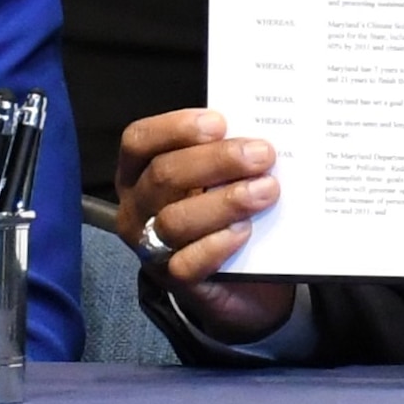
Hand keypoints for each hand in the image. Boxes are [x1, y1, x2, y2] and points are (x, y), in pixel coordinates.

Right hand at [111, 107, 293, 344]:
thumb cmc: (223, 211)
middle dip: (217, 161)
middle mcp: (137, 207)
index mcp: (139, 172)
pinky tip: (245, 231)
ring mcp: (151, 246)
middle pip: (164, 175)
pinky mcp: (173, 280)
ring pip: (175, 220)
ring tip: (266, 191)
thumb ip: (226, 155)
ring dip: (225, 201)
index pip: (138, 141)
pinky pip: (187, 263)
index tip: (220, 122)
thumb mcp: (217, 177)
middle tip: (262, 154)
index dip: (175, 128)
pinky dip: (218, 244)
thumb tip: (257, 134)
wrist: (238, 280)